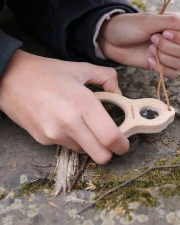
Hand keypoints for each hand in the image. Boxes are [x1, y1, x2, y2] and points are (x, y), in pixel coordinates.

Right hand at [0, 50, 128, 163]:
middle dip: (110, 151)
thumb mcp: (81, 68)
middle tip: (109, 139)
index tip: (124, 143)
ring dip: (90, 143)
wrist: (9, 78)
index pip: (110, 137)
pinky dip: (73, 139)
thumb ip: (107, 77)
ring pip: (85, 152)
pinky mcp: (43, 140)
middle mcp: (69, 124)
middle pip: (101, 156)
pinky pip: (68, 146)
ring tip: (83, 123)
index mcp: (83, 104)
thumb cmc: (47, 72)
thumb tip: (119, 93)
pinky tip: (66, 122)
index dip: (122, 145)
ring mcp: (54, 135)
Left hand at [98, 12, 179, 78]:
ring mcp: (169, 56)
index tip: (164, 32)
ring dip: (165, 58)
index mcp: (177, 27)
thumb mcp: (150, 21)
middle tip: (152, 40)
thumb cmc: (129, 27)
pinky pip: (173, 74)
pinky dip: (161, 69)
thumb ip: (174, 22)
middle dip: (169, 48)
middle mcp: (176, 42)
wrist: (111, 41)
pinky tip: (149, 61)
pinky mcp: (160, 67)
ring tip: (149, 49)